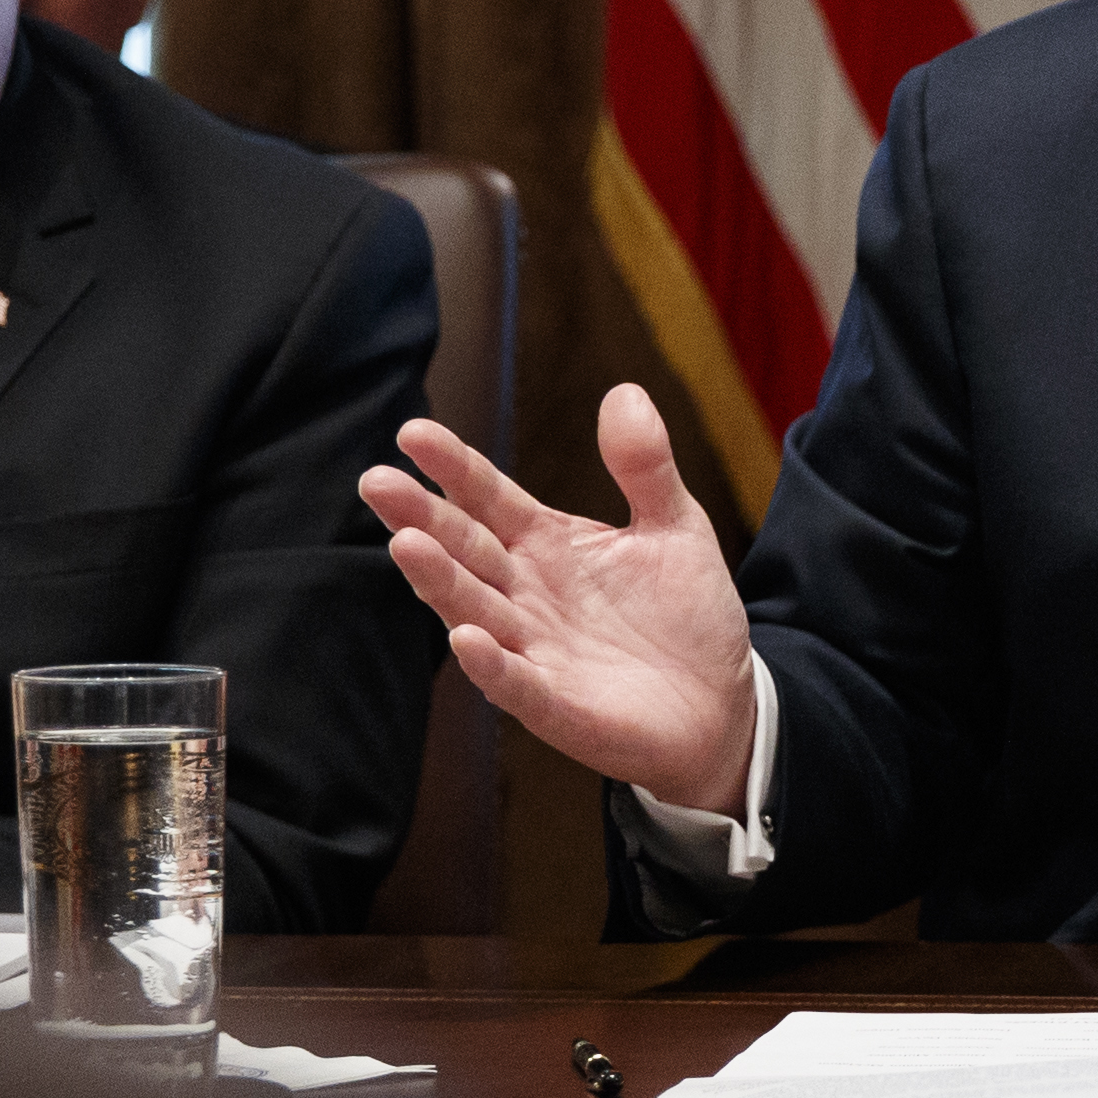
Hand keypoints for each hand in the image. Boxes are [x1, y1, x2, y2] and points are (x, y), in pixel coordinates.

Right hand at [360, 389, 759, 811]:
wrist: (720, 704)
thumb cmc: (686, 616)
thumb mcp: (675, 526)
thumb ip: (644, 466)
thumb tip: (625, 391)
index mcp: (546, 544)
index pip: (488, 498)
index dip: (454, 467)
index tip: (413, 433)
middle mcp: (526, 594)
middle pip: (465, 549)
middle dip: (421, 517)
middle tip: (377, 482)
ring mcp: (535, 650)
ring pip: (474, 610)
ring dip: (440, 581)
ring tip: (406, 544)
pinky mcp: (556, 706)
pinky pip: (516, 684)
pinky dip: (490, 664)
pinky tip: (465, 638)